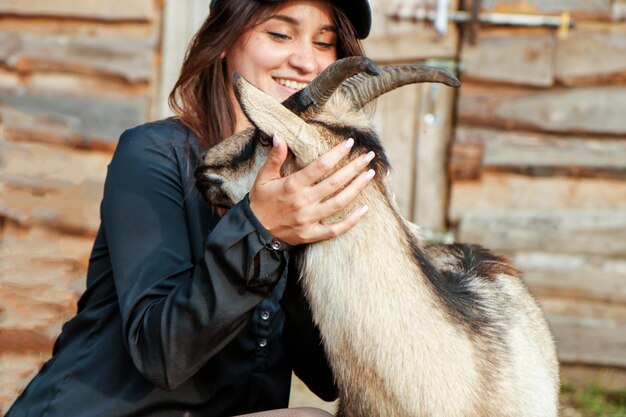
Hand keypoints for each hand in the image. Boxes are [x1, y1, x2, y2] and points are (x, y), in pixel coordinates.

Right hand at [249, 134, 374, 245]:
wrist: (253, 230)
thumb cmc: (260, 201)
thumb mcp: (263, 177)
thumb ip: (274, 157)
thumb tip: (279, 135)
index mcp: (292, 185)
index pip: (320, 166)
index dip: (337, 153)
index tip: (350, 143)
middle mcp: (303, 202)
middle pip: (335, 182)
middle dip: (354, 167)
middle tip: (368, 156)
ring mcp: (309, 220)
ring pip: (339, 203)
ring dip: (357, 188)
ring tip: (369, 175)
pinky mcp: (311, 234)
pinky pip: (335, 229)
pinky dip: (351, 221)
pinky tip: (365, 210)